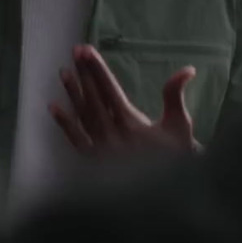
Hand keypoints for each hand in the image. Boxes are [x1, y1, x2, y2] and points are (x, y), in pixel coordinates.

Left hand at [49, 44, 200, 155]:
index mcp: (131, 122)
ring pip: (83, 116)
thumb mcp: (179, 124)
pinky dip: (64, 124)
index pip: (110, 89)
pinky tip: (53, 108)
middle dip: (84, 74)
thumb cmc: (176, 155)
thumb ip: (175, 95)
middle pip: (94, 98)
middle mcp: (112, 133)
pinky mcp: (94, 161)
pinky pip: (76, 140)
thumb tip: (187, 70)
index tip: (87, 51)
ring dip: (73, 93)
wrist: (170, 190)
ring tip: (64, 72)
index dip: (98, 69)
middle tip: (75, 52)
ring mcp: (100, 148)